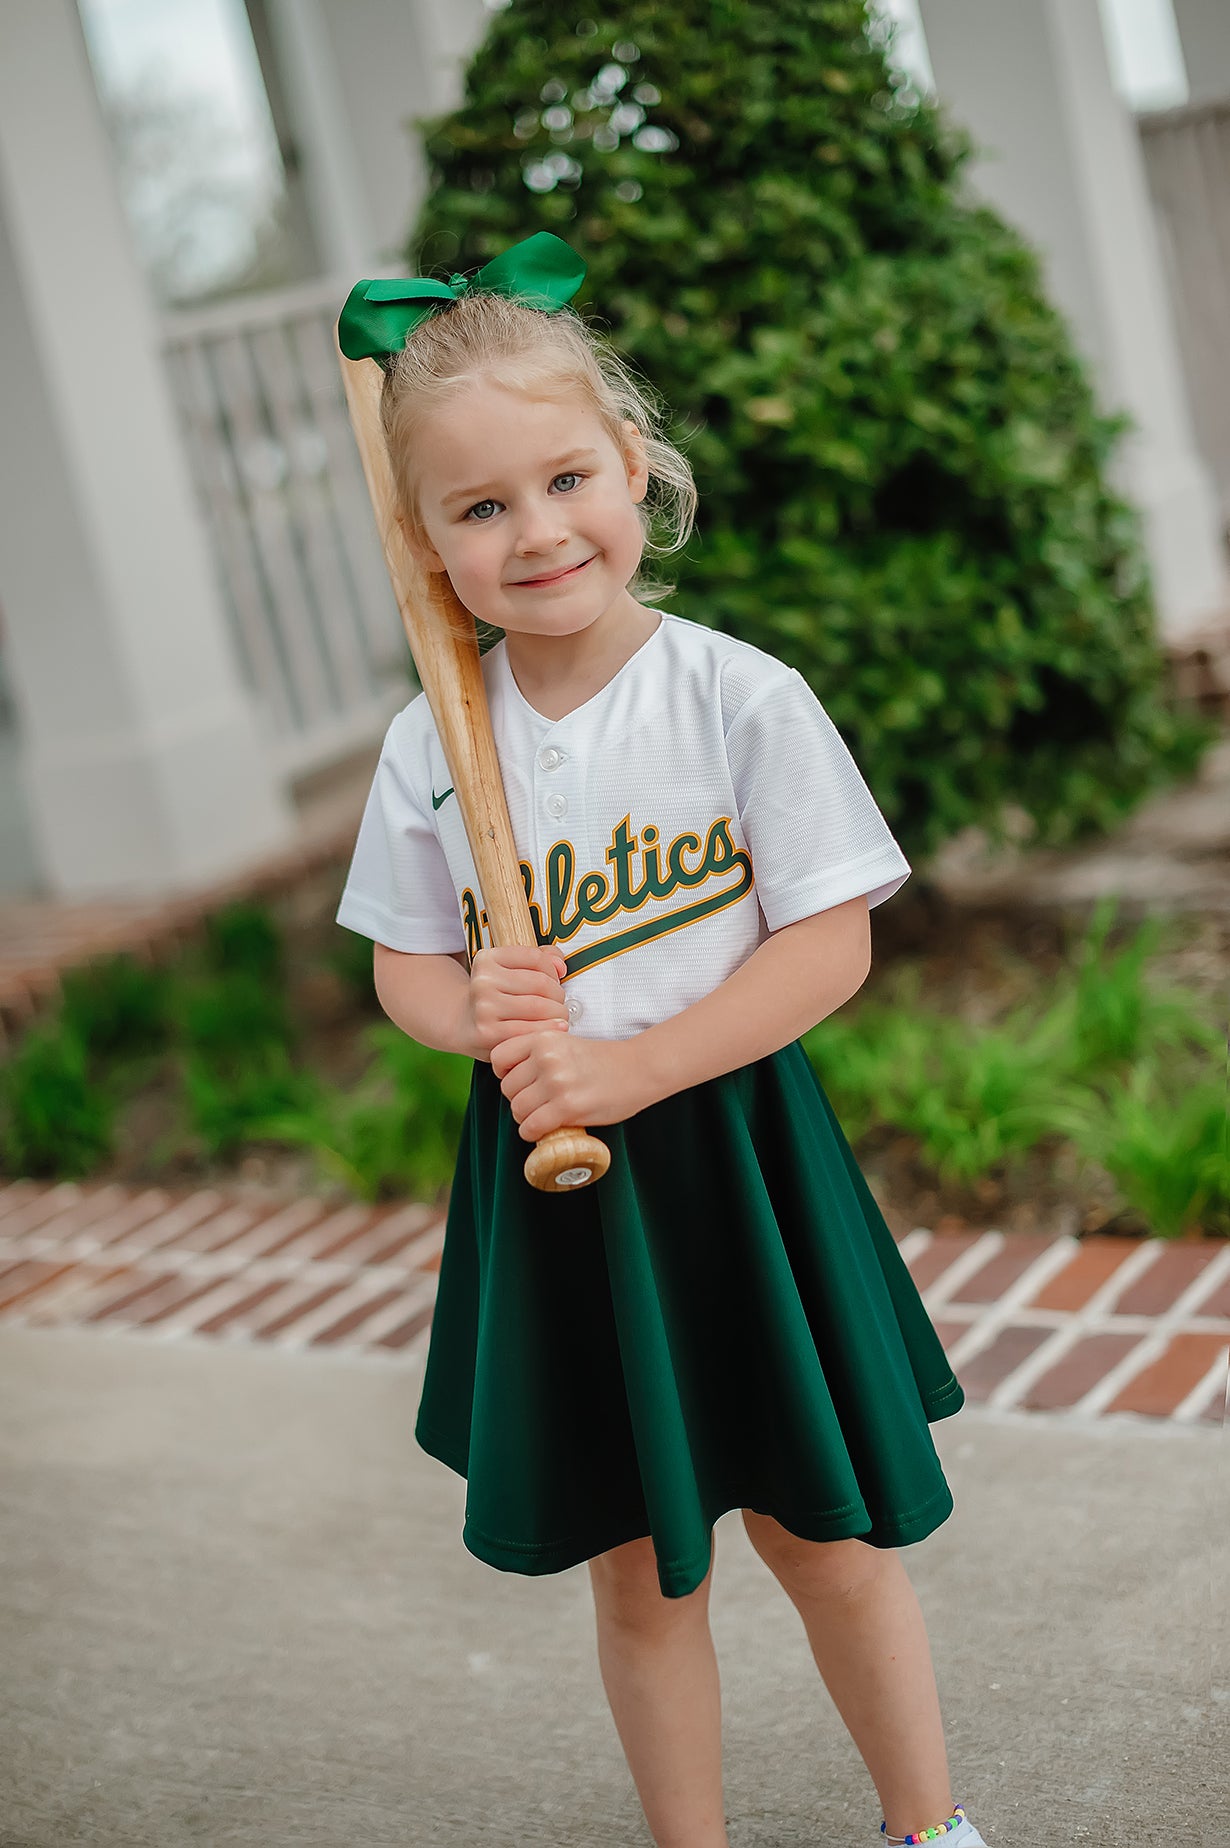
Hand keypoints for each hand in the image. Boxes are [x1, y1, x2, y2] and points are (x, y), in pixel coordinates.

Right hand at [464, 945, 568, 1060]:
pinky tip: (554, 1029)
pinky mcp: (488, 1033)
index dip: (553, 971)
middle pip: (540, 983)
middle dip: (559, 995)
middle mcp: (482, 981)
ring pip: (539, 1006)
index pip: (536, 958)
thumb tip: (560, 966)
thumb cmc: (496, 996)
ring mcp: (483, 1008)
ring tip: (558, 1017)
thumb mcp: (511, 969)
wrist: (465, 1024)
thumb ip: (541, 959)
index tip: (554, 982)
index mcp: (486, 959)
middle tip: (559, 1004)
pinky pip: (531, 1030)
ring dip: (558, 1013)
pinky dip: (549, 1029)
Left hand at [491, 1029, 646, 1141]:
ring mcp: (556, 1082)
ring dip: (526, 1118)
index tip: (520, 1082)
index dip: (505, 1074)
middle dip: (519, 1099)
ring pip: (518, 1109)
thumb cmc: (603, 1060)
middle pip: (507, 1088)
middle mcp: (546, 1057)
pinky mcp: (568, 1106)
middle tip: (537, 1104)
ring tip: (543, 1117)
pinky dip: (533, 1133)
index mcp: (544, 1038)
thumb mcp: (566, 1043)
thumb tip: (512, 1078)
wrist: (639, 1069)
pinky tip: (544, 1130)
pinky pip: (532, 1127)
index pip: (499, 1058)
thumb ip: (539, 1054)